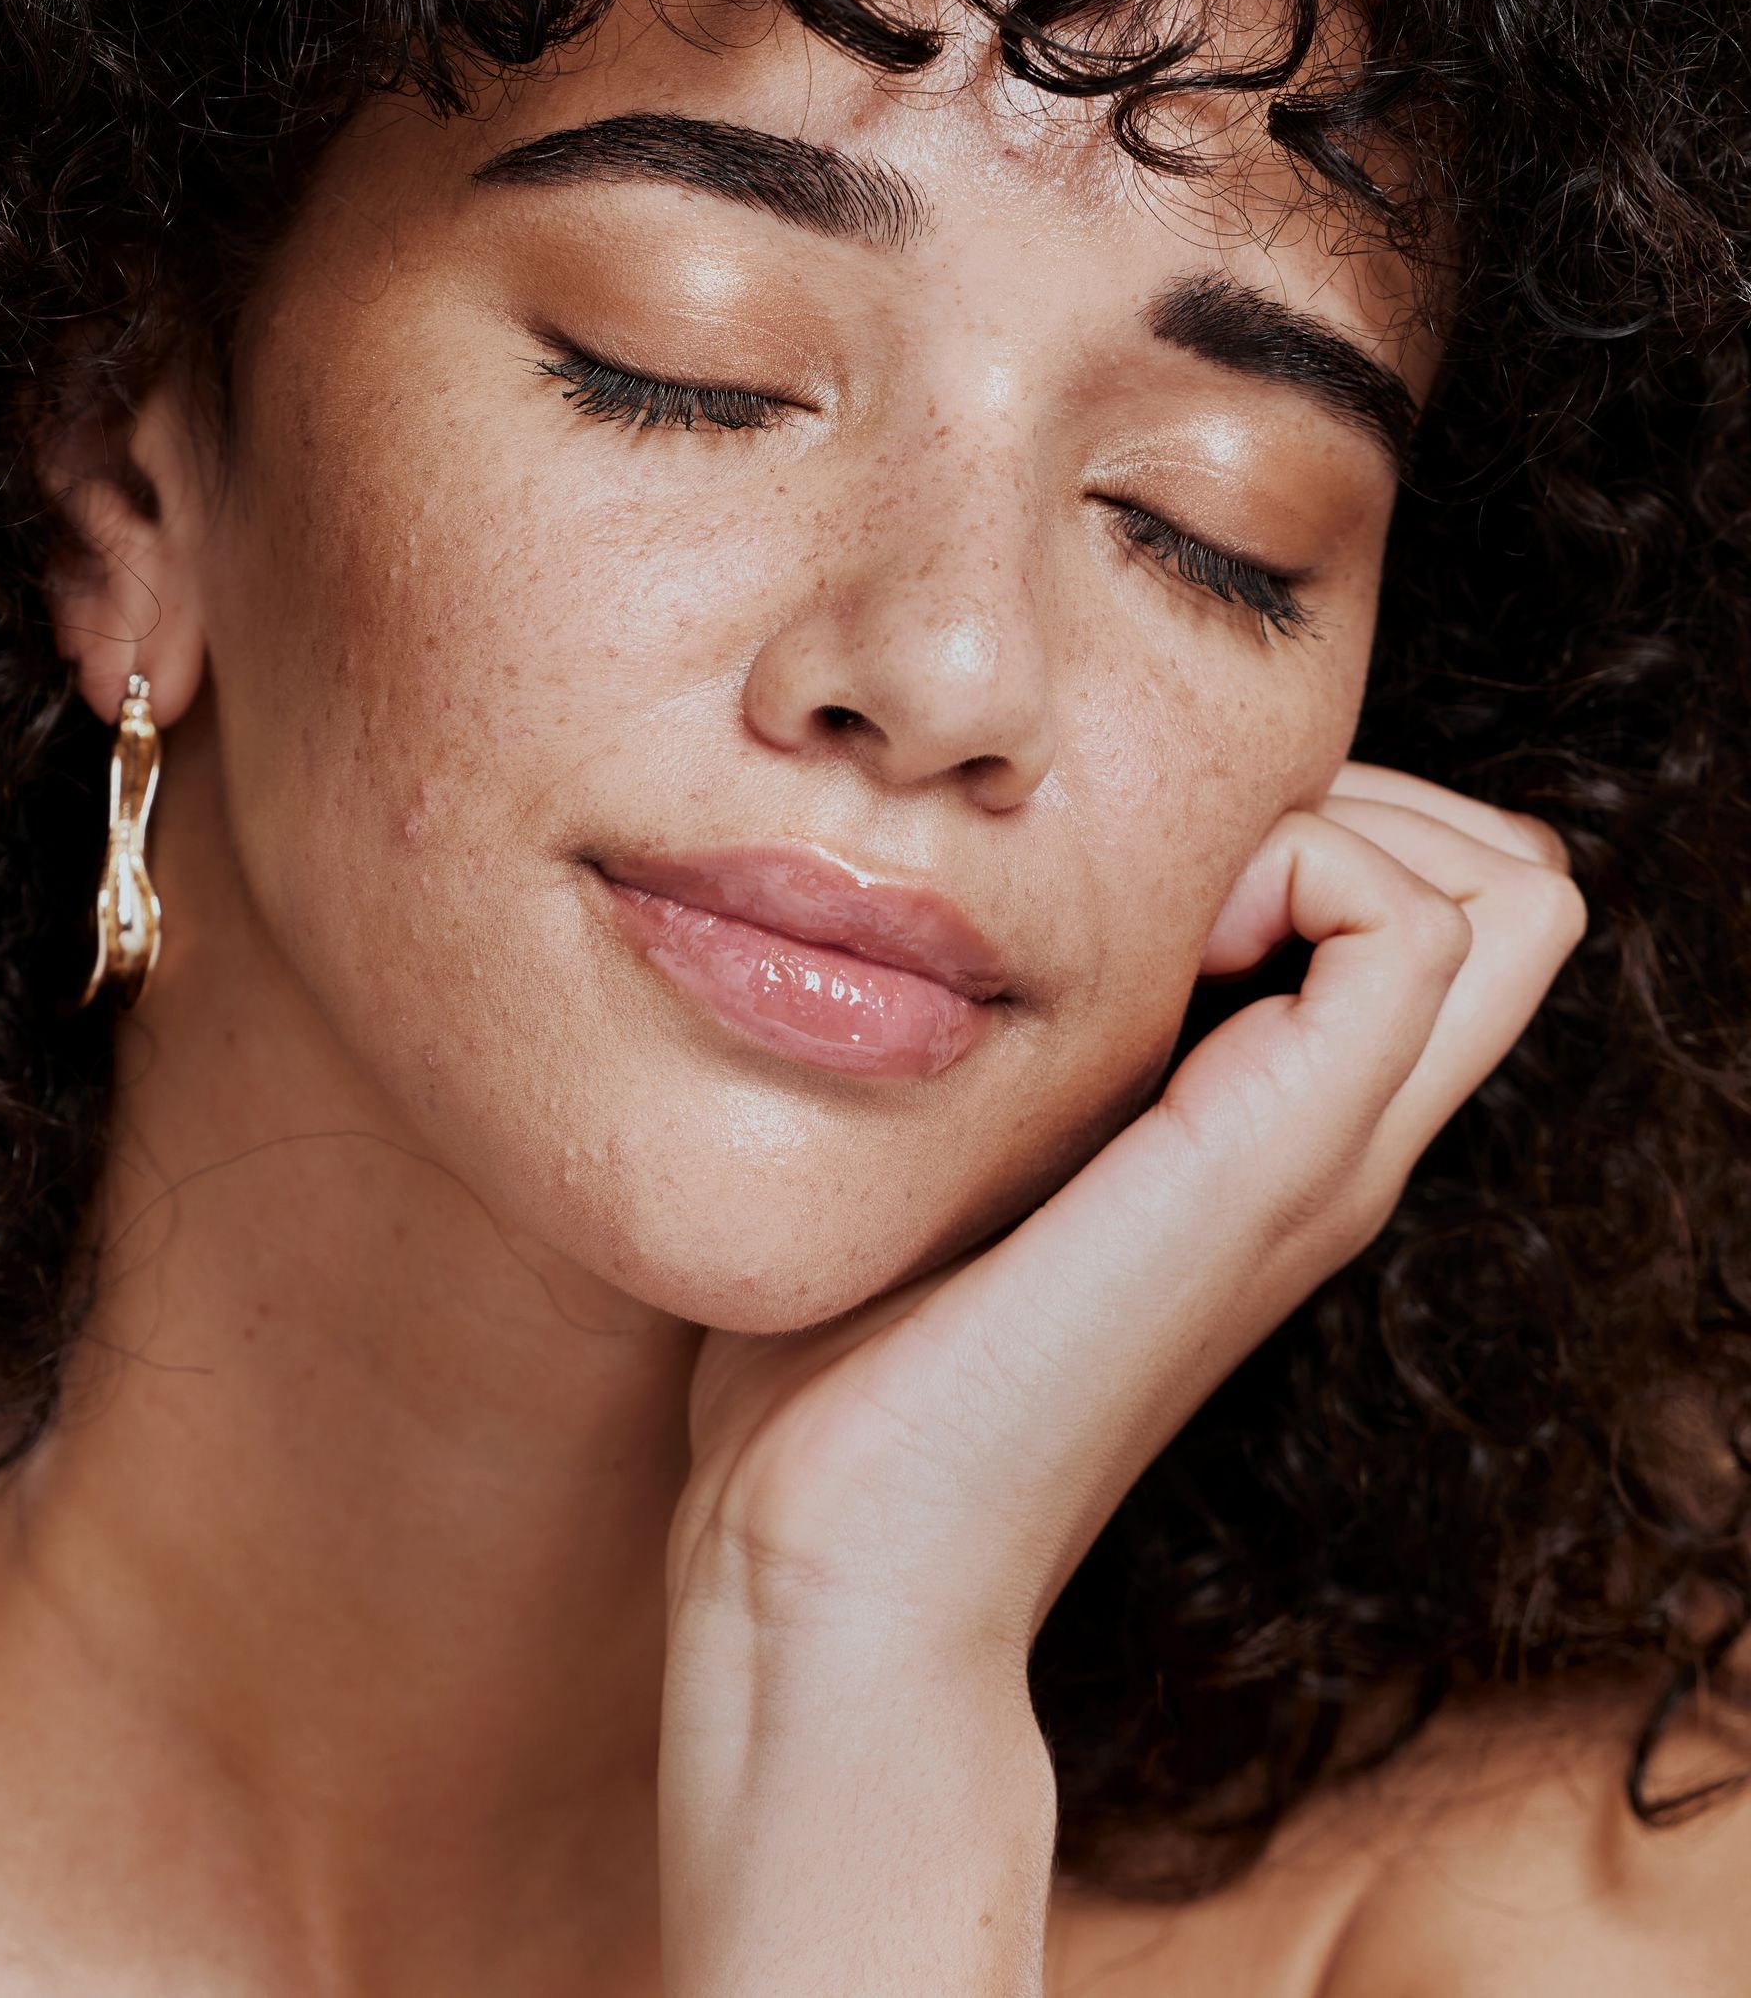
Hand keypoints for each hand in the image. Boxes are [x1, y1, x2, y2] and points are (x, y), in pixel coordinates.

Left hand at [658, 764, 1585, 1995]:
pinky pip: (1408, 937)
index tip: (1162, 865)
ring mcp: (1325, 1158)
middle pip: (1513, 893)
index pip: (1445, 908)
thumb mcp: (967, 1143)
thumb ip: (1021, 1043)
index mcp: (1275, 1131)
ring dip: (1343, 822)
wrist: (839, 1552)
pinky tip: (1163, 939)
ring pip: (1498, 895)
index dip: (1338, 819)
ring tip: (1180, 899)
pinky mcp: (1273, 1168)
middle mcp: (1339, 1139)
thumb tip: (952, 901)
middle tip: (1194, 857)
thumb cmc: (855, 1347)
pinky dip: (1307, 866)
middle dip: (1373, 799)